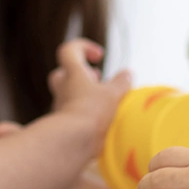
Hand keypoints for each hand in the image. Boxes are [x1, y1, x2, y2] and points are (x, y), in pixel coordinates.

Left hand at [47, 39, 130, 153]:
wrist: (73, 141)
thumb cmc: (92, 111)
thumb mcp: (113, 94)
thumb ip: (121, 82)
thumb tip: (127, 73)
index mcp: (73, 73)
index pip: (69, 50)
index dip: (83, 47)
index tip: (99, 56)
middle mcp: (63, 87)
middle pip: (66, 72)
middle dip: (83, 73)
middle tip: (98, 79)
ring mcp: (61, 106)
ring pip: (70, 93)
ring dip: (86, 93)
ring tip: (105, 101)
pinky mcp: (64, 124)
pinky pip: (74, 111)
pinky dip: (87, 111)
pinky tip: (102, 119)